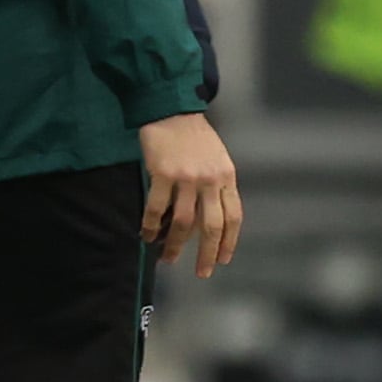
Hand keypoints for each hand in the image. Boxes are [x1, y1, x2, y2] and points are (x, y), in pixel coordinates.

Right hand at [140, 112, 241, 275]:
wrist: (171, 109)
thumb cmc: (193, 136)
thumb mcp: (217, 159)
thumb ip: (217, 185)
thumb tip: (209, 220)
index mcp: (227, 176)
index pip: (234, 216)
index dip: (230, 241)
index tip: (224, 260)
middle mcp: (210, 179)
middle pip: (212, 226)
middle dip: (207, 254)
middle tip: (202, 272)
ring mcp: (186, 177)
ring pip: (183, 222)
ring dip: (175, 245)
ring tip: (168, 258)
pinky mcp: (162, 173)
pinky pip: (157, 209)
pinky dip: (152, 226)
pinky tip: (147, 236)